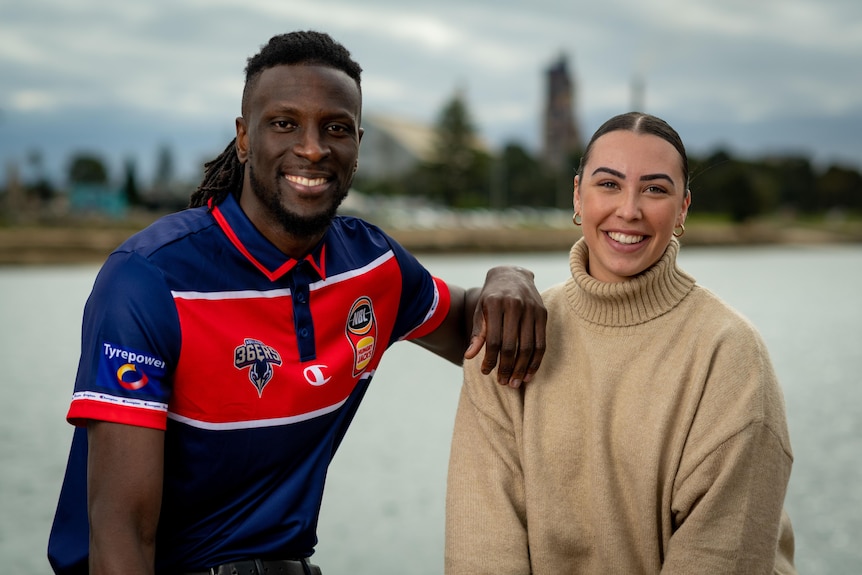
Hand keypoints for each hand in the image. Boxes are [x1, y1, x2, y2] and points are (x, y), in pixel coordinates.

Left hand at [464, 266, 546, 387]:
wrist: (512, 275)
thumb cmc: (492, 296)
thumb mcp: (480, 310)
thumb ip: (477, 333)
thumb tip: (469, 356)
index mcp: (494, 304)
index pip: (493, 340)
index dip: (490, 359)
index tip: (485, 372)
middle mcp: (514, 305)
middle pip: (511, 345)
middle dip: (507, 368)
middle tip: (503, 382)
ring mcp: (531, 309)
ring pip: (528, 346)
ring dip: (522, 368)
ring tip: (515, 382)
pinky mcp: (542, 313)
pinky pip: (541, 342)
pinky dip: (536, 360)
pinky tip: (529, 373)